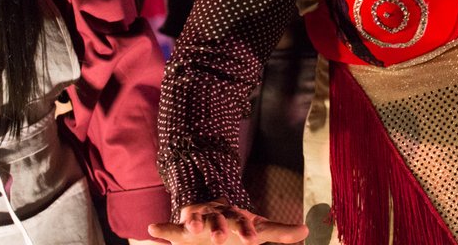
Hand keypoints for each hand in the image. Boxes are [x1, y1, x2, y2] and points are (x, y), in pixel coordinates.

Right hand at [147, 199, 307, 243]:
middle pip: (218, 221)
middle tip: (219, 239)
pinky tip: (152, 229)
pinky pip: (170, 228)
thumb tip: (306, 231)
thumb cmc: (237, 227)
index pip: (243, 224)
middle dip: (218, 228)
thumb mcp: (258, 229)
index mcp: (236, 217)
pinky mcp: (181, 230)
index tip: (252, 243)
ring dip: (192, 222)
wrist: (211, 215)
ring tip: (191, 228)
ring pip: (195, 219)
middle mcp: (217, 215)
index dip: (247, 232)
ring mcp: (198, 220)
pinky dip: (162, 229)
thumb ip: (280, 233)